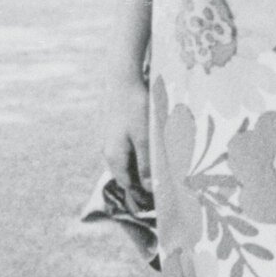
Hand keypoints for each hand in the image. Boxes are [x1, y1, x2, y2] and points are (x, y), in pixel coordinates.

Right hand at [98, 76, 151, 198]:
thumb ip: (146, 164)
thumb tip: (148, 189)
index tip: (163, 198)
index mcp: (114, 157)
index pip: (129, 185)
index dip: (144, 193)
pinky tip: (154, 147)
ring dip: (144, 165)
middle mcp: (108, 151)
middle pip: (128, 174)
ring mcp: (110, 140)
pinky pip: (129, 148)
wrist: (123, 78)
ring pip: (129, 160)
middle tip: (167, 183)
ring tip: (163, 166)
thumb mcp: (145, 138)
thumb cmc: (135, 108)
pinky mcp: (116, 129)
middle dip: (144, 180)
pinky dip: (141, 152)